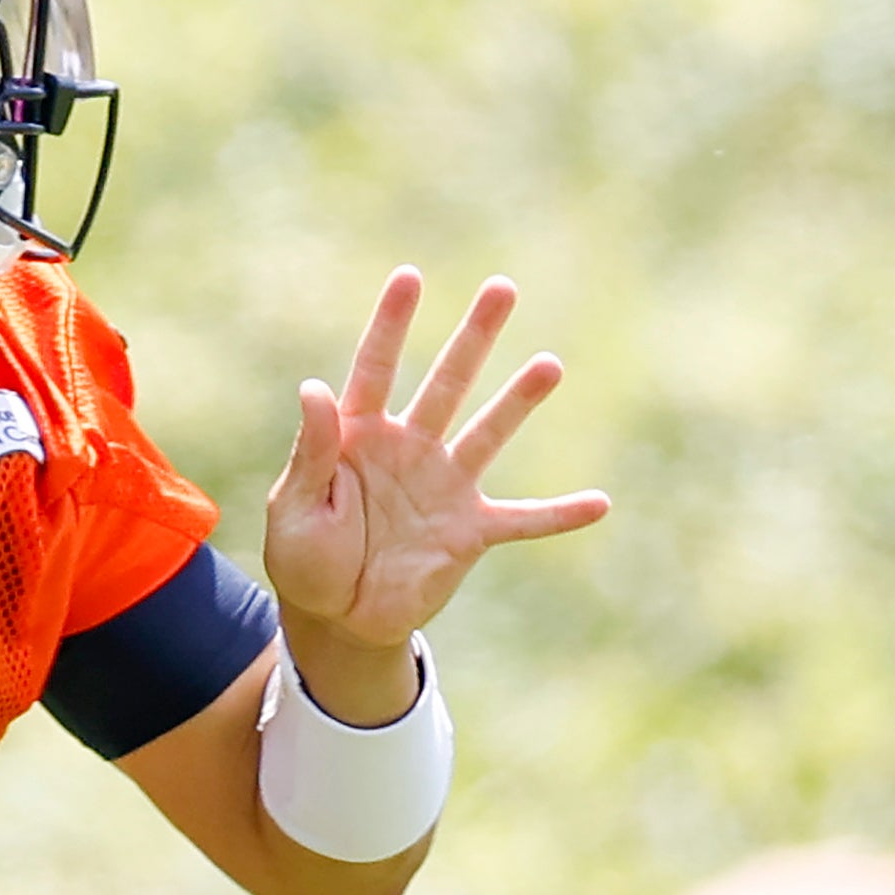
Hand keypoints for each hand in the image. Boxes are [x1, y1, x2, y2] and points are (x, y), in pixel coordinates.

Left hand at [262, 269, 607, 719]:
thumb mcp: (293, 506)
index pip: (375, 368)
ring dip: (518, 400)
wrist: (336, 618)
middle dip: (474, 337)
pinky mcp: (469, 530)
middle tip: (503, 287)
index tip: (411, 276)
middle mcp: (409, 448)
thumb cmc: (304, 558)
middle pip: (446, 382)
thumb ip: (309, 450)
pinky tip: (600, 503)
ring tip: (550, 364)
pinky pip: (523, 521)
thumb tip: (313, 387)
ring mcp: (444, 486)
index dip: (392, 324)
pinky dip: (560, 515)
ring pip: (488, 433)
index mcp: (358, 435)